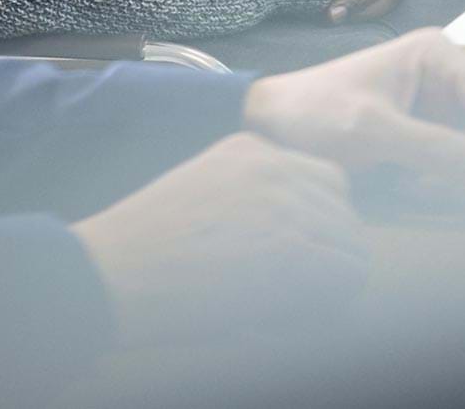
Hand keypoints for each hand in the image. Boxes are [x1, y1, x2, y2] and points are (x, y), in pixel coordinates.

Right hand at [70, 133, 366, 348]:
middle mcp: (276, 166)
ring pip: (351, 247)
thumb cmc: (144, 250)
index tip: (289, 257)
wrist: (113, 275)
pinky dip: (330, 302)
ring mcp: (288, 204)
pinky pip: (347, 277)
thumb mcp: (200, 194)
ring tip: (287, 305)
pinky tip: (292, 315)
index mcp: (250, 149)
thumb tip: (300, 236)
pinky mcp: (295, 250)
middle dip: (326, 253)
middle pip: (343, 213)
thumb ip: (248, 198)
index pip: (324, 181)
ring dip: (329, 281)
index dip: (316, 225)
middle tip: (291, 290)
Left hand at [244, 30, 464, 204]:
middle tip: (430, 188)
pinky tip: (408, 186)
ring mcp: (440, 107)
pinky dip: (445, 185)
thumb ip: (433, 147)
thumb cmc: (313, 114)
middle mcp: (446, 76)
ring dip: (459, 180)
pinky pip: (460, 166)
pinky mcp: (428, 134)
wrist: (273, 125)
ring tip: (412, 186)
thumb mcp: (371, 130)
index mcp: (438, 55)